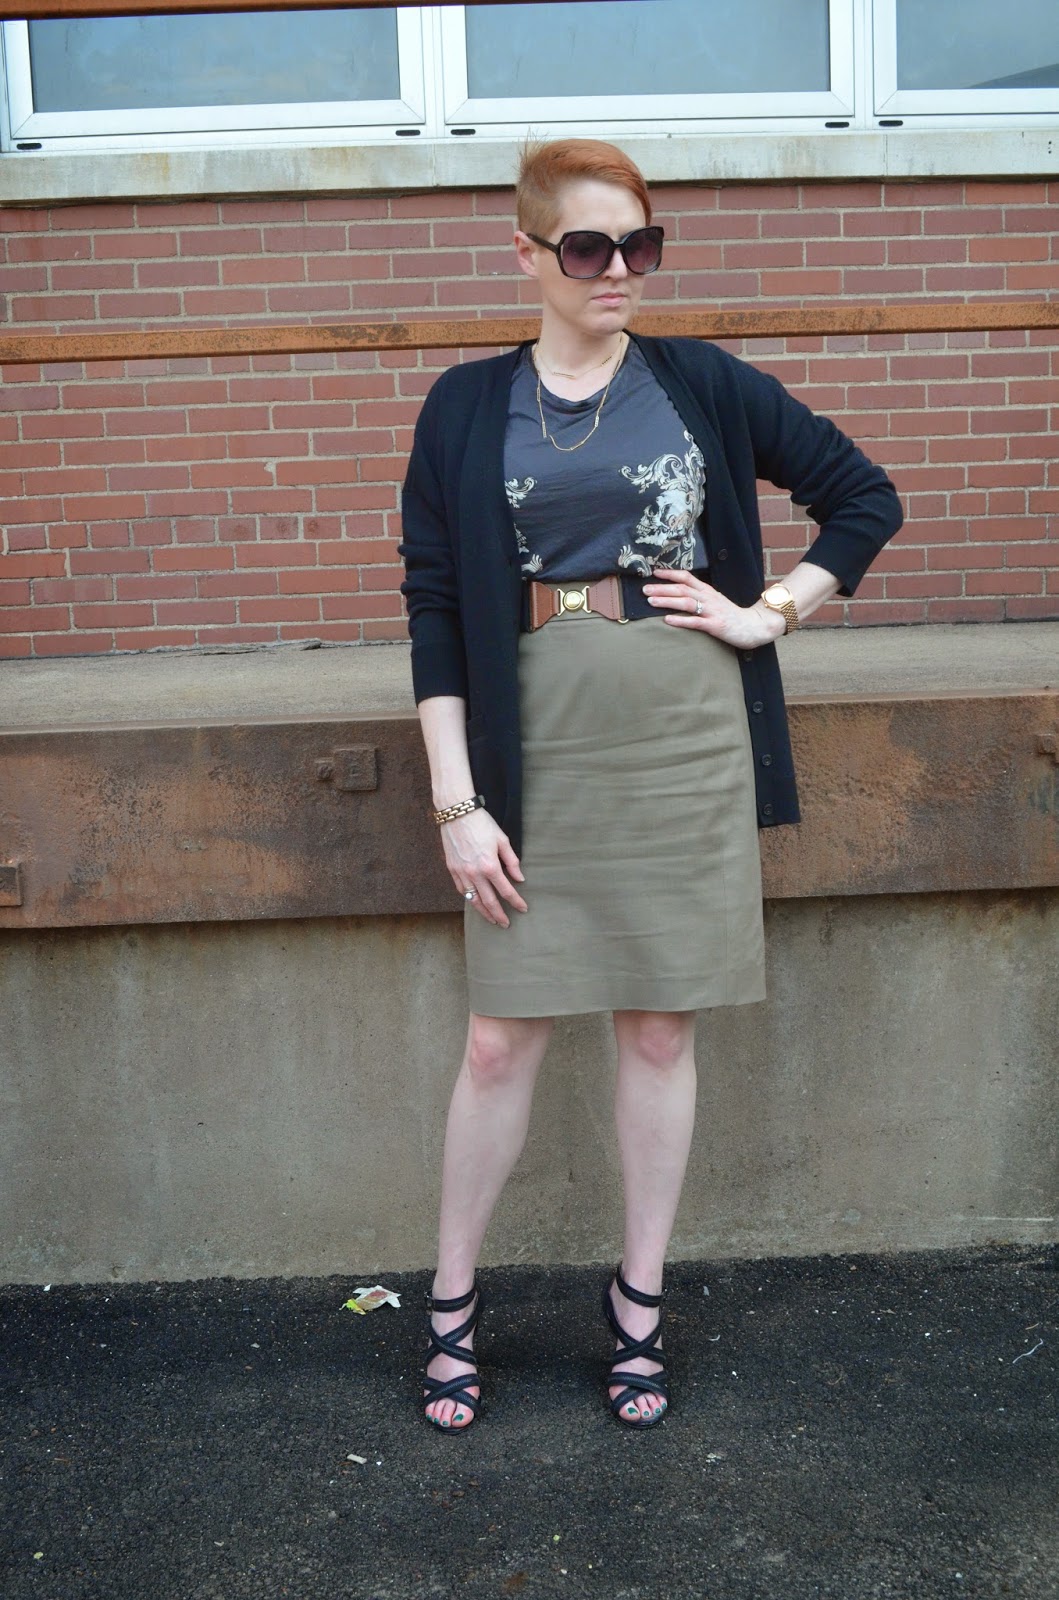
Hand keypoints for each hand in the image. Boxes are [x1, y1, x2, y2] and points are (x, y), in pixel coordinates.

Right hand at [440, 807, 526, 927]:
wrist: (457, 813)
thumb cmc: (482, 824)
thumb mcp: (502, 840)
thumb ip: (512, 861)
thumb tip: (519, 878)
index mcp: (490, 866)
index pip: (506, 891)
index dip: (516, 902)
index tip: (523, 909)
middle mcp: (475, 873)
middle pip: (489, 901)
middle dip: (499, 915)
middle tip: (506, 924)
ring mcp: (462, 873)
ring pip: (473, 900)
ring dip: (484, 912)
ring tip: (492, 920)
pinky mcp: (452, 869)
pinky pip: (462, 890)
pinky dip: (470, 899)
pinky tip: (475, 903)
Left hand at [643, 568, 785, 649]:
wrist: (754, 626)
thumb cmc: (731, 615)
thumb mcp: (714, 602)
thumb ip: (699, 597)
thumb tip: (678, 595)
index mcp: (707, 591)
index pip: (686, 577)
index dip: (670, 574)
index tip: (654, 573)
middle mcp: (708, 598)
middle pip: (682, 589)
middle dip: (661, 588)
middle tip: (644, 589)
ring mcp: (712, 611)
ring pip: (686, 602)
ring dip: (667, 601)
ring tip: (651, 601)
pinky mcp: (715, 625)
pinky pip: (695, 622)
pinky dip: (680, 620)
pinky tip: (667, 620)